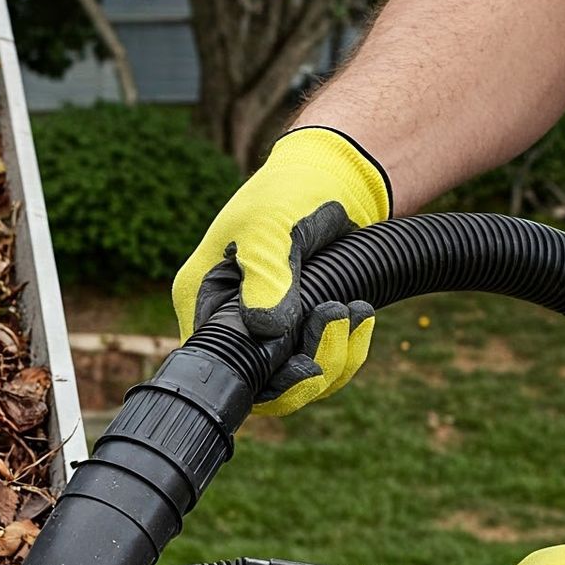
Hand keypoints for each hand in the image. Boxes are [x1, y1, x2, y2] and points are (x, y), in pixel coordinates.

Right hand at [170, 125, 392, 416]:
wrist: (337, 177)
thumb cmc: (291, 192)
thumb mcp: (271, 228)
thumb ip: (265, 277)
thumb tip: (266, 330)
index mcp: (203, 298)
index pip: (218, 365)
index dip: (262, 377)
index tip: (305, 359)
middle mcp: (230, 323)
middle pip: (260, 387)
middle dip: (306, 370)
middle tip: (338, 321)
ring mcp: (266, 330)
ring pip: (295, 383)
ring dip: (334, 356)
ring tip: (355, 311)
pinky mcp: (300, 331)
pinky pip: (321, 367)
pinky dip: (346, 350)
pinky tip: (360, 316)